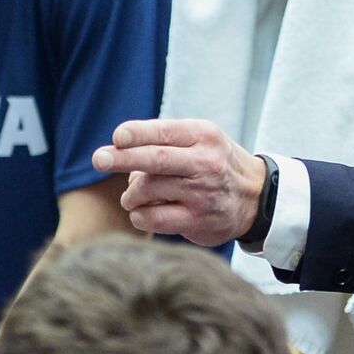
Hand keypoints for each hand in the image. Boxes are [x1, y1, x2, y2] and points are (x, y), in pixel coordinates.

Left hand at [93, 118, 264, 245]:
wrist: (255, 196)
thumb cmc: (214, 162)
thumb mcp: (201, 139)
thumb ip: (165, 139)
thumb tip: (117, 147)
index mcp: (204, 136)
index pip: (165, 132)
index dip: (138, 134)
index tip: (117, 137)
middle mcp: (205, 163)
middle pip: (156, 160)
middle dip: (122, 158)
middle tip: (99, 159)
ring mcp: (201, 194)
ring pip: (148, 190)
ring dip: (130, 193)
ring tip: (132, 195)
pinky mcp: (196, 221)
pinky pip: (153, 218)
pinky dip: (138, 215)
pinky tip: (142, 212)